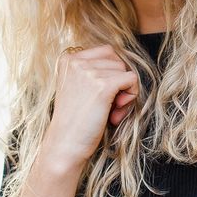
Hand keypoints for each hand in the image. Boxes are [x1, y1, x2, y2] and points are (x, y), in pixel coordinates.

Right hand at [43, 45, 138, 167]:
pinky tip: (116, 113)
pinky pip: (132, 79)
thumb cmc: (75, 120)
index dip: (111, 72)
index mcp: (68, 59)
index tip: (102, 93)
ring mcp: (89, 72)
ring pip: (125, 70)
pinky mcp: (103, 86)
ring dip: (124, 93)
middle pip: (117, 60)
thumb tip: (125, 65)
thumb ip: (94, 71)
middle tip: (109, 105)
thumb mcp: (78, 86)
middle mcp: (77, 61)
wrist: (65, 144)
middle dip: (119, 82)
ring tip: (110, 112)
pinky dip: (131, 96)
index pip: (106, 51)